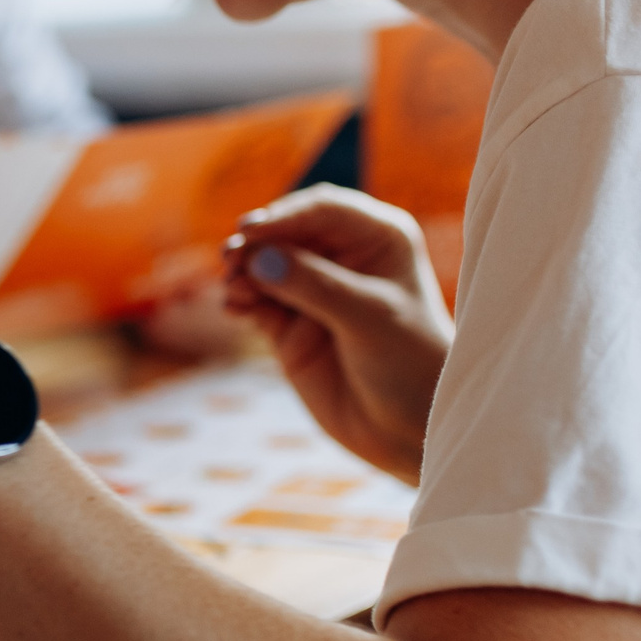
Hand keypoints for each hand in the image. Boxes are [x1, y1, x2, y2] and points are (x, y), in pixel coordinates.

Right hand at [221, 184, 452, 482]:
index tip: (249, 230)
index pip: (323, 210)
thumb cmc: (409, 363)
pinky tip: (234, 307)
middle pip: (287, 233)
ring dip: (244, 271)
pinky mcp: (291, 325)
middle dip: (257, 243)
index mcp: (377, 238)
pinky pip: (256, 300)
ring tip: (233, 289)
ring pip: (265, 265)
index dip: (285, 216)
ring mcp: (314, 291)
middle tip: (231, 258)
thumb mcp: (367, 317)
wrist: (408, 429)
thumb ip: (313, 284)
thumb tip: (259, 258)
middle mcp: (344, 258)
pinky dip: (241, 299)